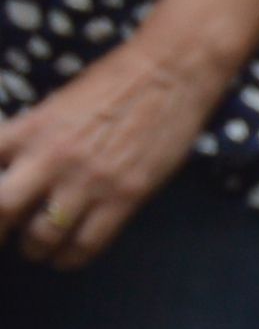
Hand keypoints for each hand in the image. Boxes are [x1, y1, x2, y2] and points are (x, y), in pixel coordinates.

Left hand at [0, 34, 233, 268]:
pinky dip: (70, 258)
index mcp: (29, 130)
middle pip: (1, 211)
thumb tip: (14, 175)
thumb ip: (30, 141)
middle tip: (4, 235)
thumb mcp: (56, 107)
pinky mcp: (125, 195)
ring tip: (39, 248)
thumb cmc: (114, 82)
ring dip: (35, 249)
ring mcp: (88, 179)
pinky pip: (86, 244)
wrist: (173, 70)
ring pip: (42, 238)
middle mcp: (51, 157)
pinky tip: (68, 255)